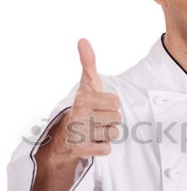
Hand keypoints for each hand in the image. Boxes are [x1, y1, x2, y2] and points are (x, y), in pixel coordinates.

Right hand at [53, 38, 120, 157]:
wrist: (65, 134)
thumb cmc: (83, 106)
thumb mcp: (87, 84)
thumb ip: (88, 62)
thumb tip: (83, 40)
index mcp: (84, 99)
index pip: (116, 103)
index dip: (111, 105)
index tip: (100, 106)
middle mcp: (79, 116)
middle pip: (116, 118)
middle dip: (110, 120)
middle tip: (97, 119)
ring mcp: (79, 134)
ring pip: (113, 134)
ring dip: (107, 134)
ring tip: (95, 130)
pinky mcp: (81, 150)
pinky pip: (106, 149)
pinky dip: (102, 147)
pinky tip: (93, 142)